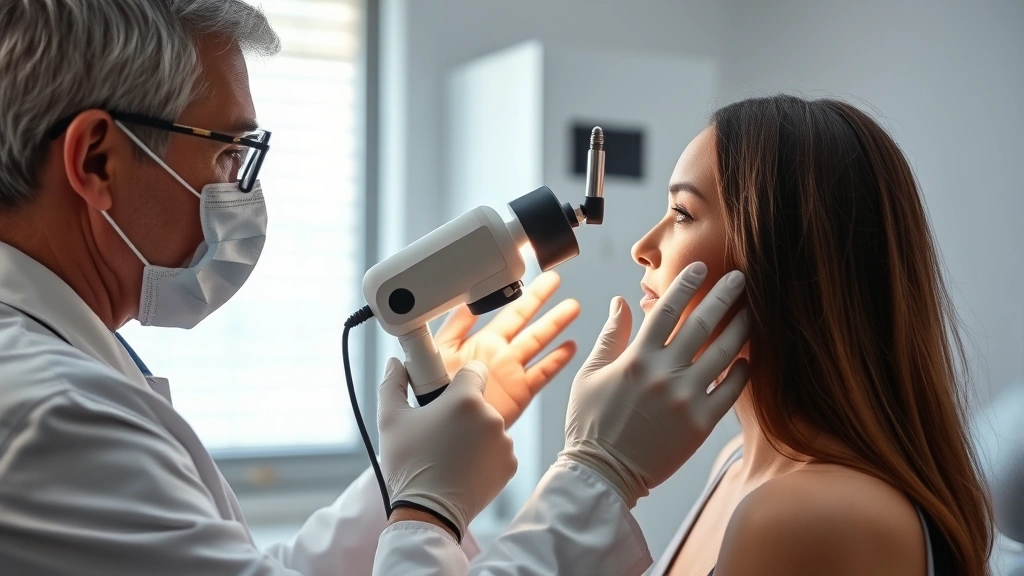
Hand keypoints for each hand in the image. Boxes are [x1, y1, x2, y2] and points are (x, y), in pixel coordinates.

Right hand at [377, 359, 516, 538]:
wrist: (428, 513)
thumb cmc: (408, 464)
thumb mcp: (390, 420)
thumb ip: (392, 384)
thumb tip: (394, 363)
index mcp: (466, 400)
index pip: (474, 370)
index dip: (459, 380)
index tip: (446, 395)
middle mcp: (492, 417)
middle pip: (478, 403)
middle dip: (461, 413)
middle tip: (438, 434)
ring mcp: (504, 443)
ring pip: (488, 427)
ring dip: (473, 436)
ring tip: (449, 456)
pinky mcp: (510, 465)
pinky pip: (497, 451)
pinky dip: (484, 457)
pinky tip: (463, 469)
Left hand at [436, 271, 579, 427]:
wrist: (443, 430)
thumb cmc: (433, 393)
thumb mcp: (438, 353)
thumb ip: (454, 327)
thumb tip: (466, 302)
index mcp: (478, 340)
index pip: (502, 310)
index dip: (515, 293)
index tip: (527, 273)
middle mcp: (497, 353)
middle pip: (525, 319)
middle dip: (540, 298)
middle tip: (554, 278)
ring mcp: (510, 371)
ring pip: (538, 341)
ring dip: (555, 324)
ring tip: (572, 306)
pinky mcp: (520, 392)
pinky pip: (543, 373)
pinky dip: (557, 360)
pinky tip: (570, 347)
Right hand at [561, 262, 750, 507]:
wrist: (604, 474)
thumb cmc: (591, 424)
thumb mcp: (590, 375)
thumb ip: (610, 336)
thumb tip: (622, 301)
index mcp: (635, 358)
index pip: (666, 309)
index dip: (686, 284)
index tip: (702, 267)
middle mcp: (663, 374)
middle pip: (701, 323)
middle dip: (724, 295)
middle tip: (741, 277)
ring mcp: (685, 399)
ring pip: (723, 353)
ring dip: (741, 328)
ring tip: (754, 311)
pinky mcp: (701, 424)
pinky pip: (731, 392)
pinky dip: (742, 373)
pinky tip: (748, 359)